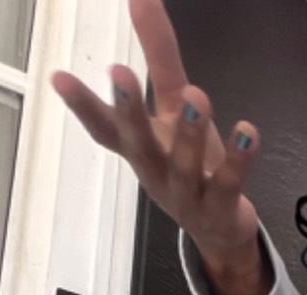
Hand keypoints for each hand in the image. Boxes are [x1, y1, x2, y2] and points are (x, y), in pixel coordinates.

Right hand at [52, 0, 270, 294]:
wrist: (218, 230)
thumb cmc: (188, 162)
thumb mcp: (170, 104)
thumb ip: (158, 53)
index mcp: (140, 148)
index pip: (105, 127)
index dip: (82, 104)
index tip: (59, 77)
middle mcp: (157, 171)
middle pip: (137, 145)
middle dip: (127, 111)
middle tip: (117, 74)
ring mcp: (187, 193)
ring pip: (184, 166)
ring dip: (188, 132)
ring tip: (195, 95)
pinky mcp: (221, 207)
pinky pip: (229, 183)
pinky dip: (238, 159)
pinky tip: (247, 130)